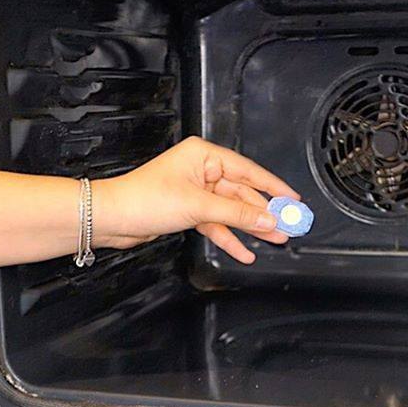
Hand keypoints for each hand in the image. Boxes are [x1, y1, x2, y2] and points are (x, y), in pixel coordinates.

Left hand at [93, 136, 299, 263]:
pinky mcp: (190, 211)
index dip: (273, 187)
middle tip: (288, 225)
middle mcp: (202, 170)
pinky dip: (230, 238)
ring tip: (274, 240)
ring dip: (251, 228)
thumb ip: (237, 214)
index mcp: (204, 155)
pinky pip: (218, 224)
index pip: (249, 171)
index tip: (293, 199)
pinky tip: (245, 251)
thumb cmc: (144, 198)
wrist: (114, 218)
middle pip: (243, 193)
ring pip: (232, 211)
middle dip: (264, 213)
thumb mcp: (198, 205)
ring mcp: (196, 192)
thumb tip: (266, 219)